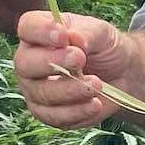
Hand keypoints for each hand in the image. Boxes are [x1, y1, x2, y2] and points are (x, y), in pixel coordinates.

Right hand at [12, 10, 129, 128]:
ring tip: (96, 85)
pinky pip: (55, 116)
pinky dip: (76, 111)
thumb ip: (85, 33)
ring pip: (41, 94)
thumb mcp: (100, 32)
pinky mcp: (47, 113)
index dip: (41, 31)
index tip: (64, 36)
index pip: (28, 27)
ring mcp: (34, 89)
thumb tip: (74, 38)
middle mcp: (29, 61)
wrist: (120, 73)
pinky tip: (95, 104)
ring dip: (70, 90)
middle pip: (25, 63)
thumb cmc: (103, 46)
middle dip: (53, 63)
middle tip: (80, 59)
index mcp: (38, 33)